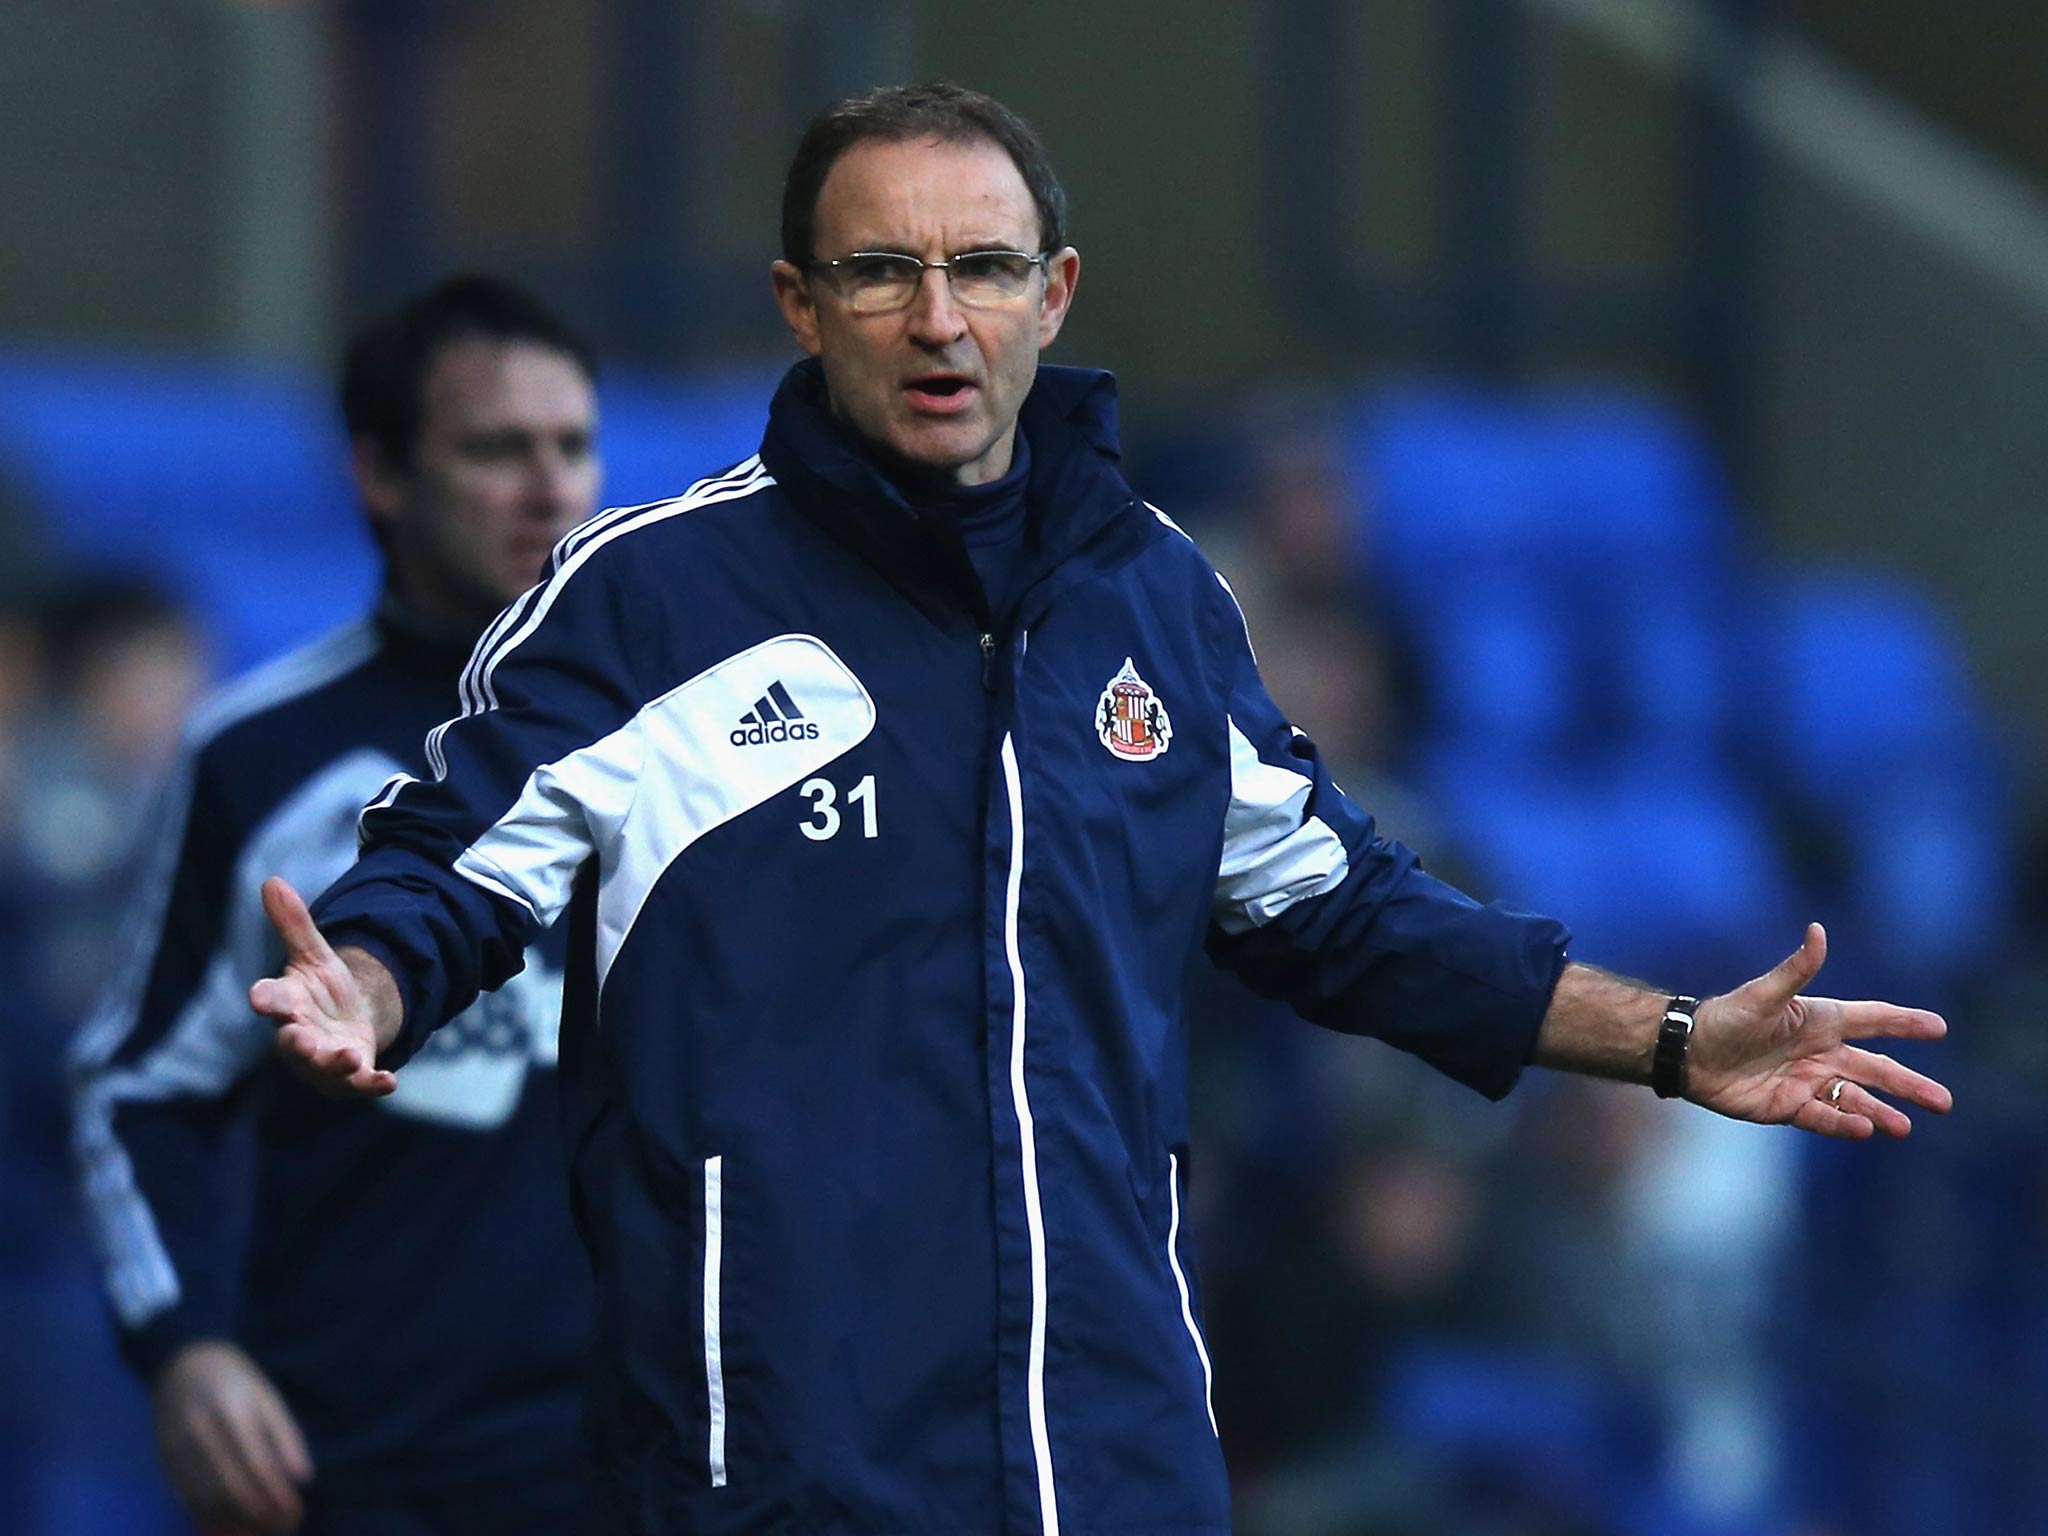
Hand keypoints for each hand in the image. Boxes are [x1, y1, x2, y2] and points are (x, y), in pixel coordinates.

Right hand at [152, 1340, 311, 1534]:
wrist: (182, 1363)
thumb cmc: (235, 1379)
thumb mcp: (268, 1397)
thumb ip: (286, 1436)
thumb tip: (303, 1478)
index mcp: (235, 1412)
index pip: (259, 1467)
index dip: (278, 1497)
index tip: (297, 1513)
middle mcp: (203, 1433)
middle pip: (233, 1489)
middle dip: (261, 1516)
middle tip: (284, 1527)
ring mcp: (178, 1449)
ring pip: (208, 1500)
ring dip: (237, 1524)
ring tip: (262, 1531)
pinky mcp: (163, 1461)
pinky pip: (187, 1499)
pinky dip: (211, 1517)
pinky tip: (232, 1525)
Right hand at [249, 876, 398, 1098]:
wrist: (347, 1023)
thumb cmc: (320, 991)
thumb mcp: (314, 954)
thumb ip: (294, 924)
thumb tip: (271, 880)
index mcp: (287, 1004)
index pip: (271, 1000)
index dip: (265, 998)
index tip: (259, 997)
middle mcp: (300, 1036)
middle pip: (293, 1042)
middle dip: (297, 1042)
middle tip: (301, 1039)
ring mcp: (323, 1060)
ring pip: (324, 1067)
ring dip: (335, 1064)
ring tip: (349, 1057)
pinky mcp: (350, 1076)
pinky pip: (359, 1084)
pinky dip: (371, 1083)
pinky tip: (388, 1080)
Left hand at [1686, 923, 1951, 1138]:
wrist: (1688, 1053)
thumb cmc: (1725, 1017)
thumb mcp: (1763, 994)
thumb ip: (1796, 969)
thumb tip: (1818, 930)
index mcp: (1820, 1020)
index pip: (1873, 1020)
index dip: (1905, 1022)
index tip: (1939, 1027)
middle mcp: (1820, 1052)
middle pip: (1876, 1071)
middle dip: (1909, 1085)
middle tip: (1943, 1102)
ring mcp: (1807, 1082)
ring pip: (1854, 1099)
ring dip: (1880, 1112)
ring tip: (1904, 1127)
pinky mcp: (1789, 1107)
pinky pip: (1823, 1117)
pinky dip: (1843, 1124)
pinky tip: (1863, 1130)